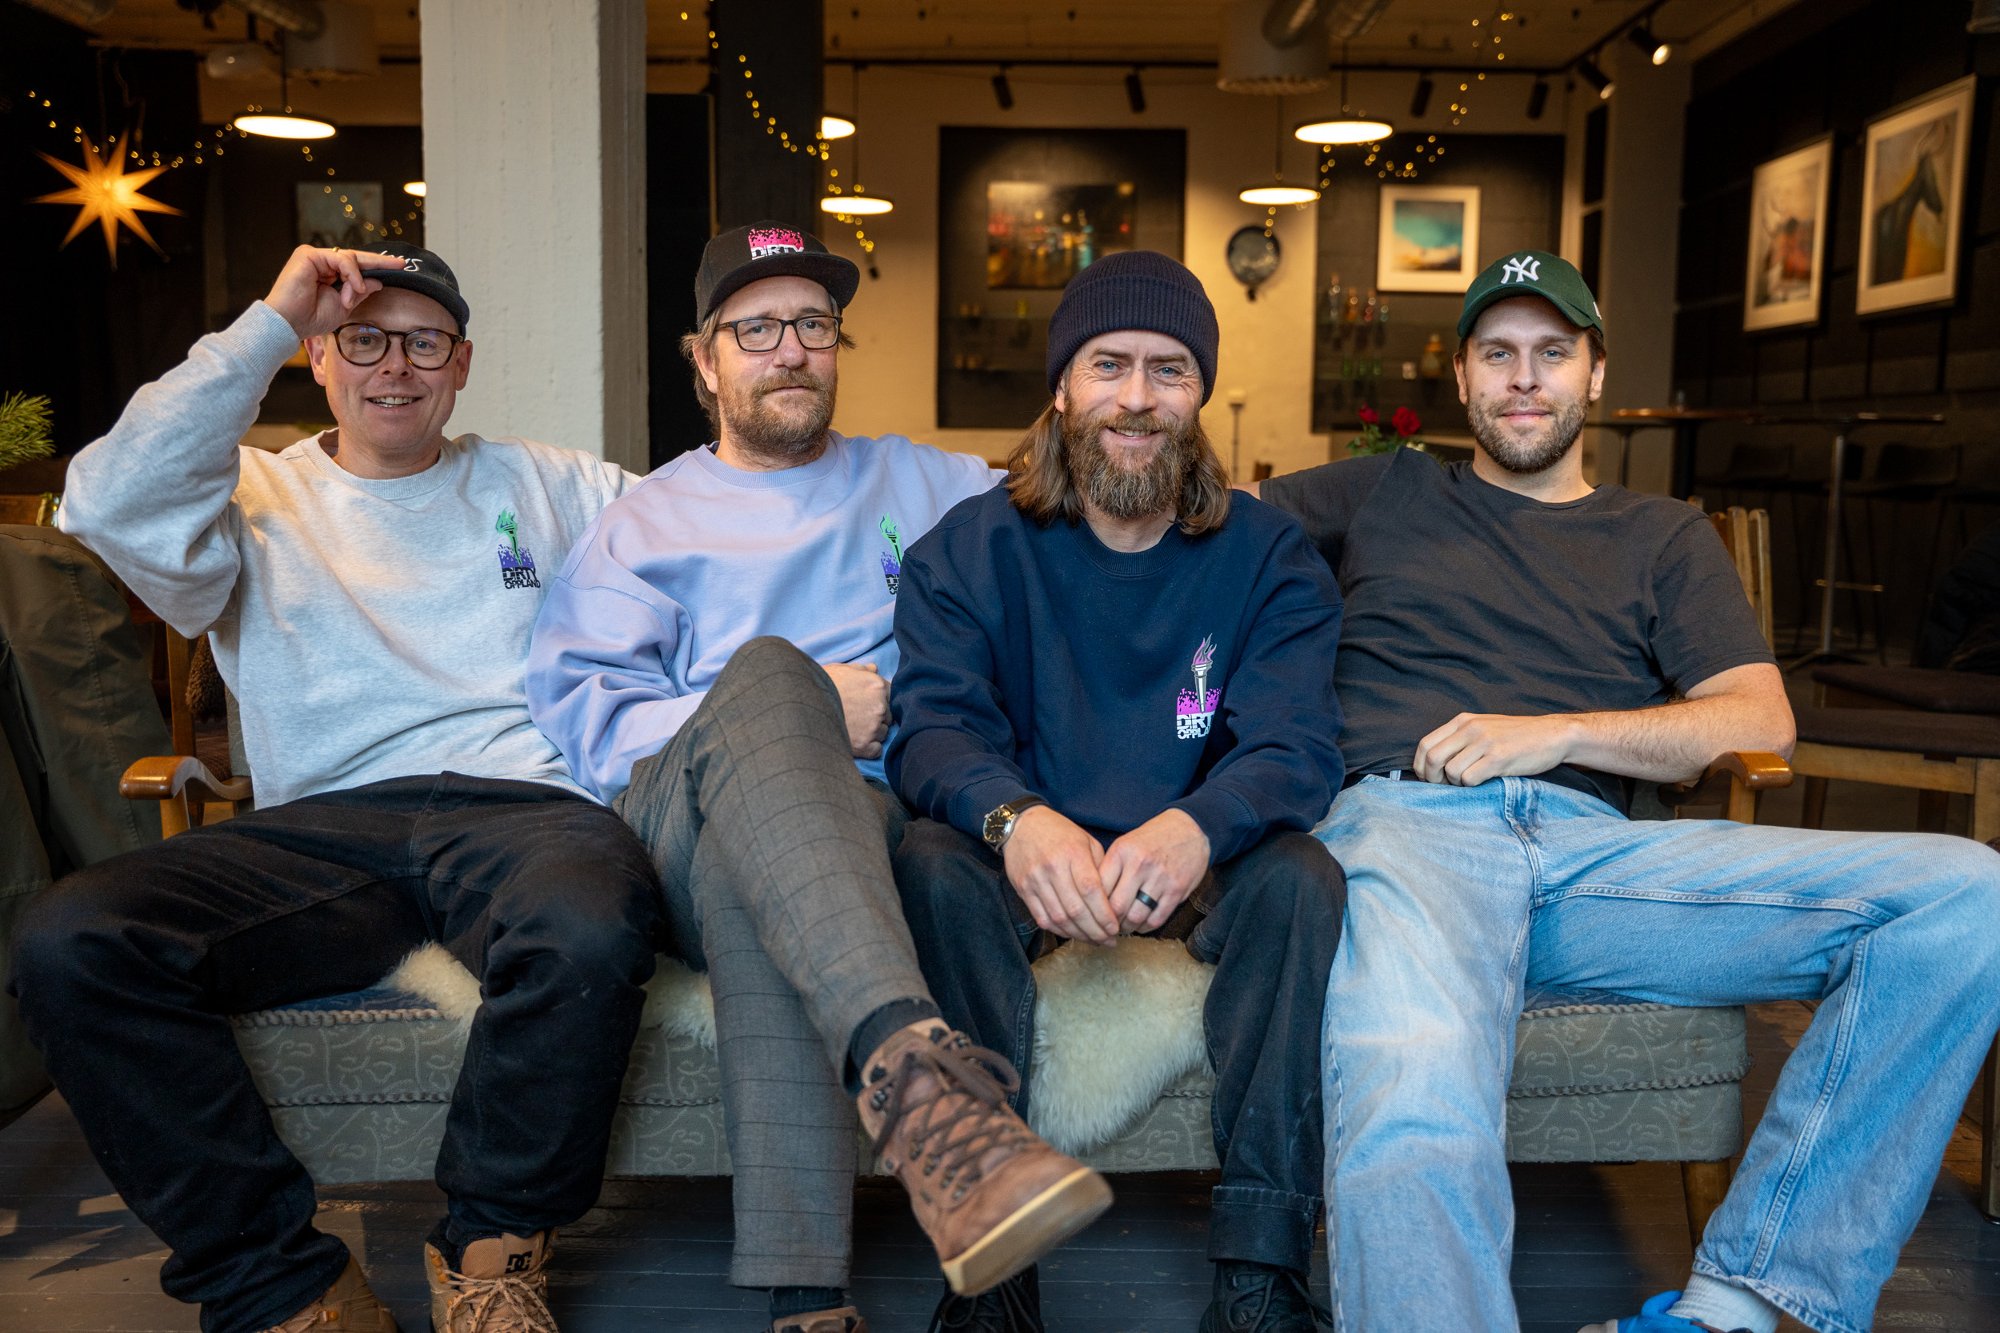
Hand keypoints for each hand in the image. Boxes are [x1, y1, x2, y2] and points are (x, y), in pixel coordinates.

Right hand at [262, 244, 406, 339]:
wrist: (289, 324)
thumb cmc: (311, 319)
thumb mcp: (344, 306)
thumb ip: (359, 291)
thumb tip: (377, 281)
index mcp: (329, 275)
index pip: (357, 268)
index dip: (377, 268)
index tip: (398, 268)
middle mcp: (322, 264)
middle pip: (356, 259)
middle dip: (379, 262)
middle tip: (401, 263)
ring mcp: (315, 257)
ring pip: (350, 259)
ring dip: (356, 280)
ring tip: (349, 299)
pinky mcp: (308, 254)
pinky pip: (341, 258)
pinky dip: (351, 273)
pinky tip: (352, 287)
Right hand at [821, 661, 888, 758]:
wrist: (801, 706)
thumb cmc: (820, 684)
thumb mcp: (840, 670)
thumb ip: (860, 669)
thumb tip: (873, 668)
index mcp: (877, 686)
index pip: (891, 695)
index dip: (879, 699)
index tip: (867, 703)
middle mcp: (879, 706)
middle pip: (888, 715)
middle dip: (876, 716)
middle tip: (857, 717)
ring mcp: (873, 727)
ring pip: (883, 733)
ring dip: (872, 732)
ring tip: (853, 728)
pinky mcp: (864, 745)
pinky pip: (877, 750)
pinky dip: (868, 748)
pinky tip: (855, 741)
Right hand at [1001, 806, 1119, 944]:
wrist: (1022, 825)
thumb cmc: (1060, 832)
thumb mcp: (1086, 841)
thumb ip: (1100, 867)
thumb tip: (1112, 900)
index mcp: (1073, 854)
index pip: (1091, 891)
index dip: (1104, 914)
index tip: (1115, 928)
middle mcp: (1053, 868)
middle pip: (1076, 909)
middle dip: (1095, 931)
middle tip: (1109, 941)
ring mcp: (1035, 880)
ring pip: (1059, 918)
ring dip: (1079, 935)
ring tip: (1094, 941)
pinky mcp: (1023, 890)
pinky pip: (1042, 918)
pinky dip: (1059, 931)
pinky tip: (1073, 934)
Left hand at [1102, 809, 1211, 933]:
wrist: (1190, 828)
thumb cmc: (1153, 839)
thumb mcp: (1126, 844)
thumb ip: (1110, 868)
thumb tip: (1093, 898)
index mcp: (1122, 851)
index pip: (1099, 888)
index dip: (1093, 906)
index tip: (1093, 913)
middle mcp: (1139, 864)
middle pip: (1116, 907)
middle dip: (1109, 923)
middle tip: (1107, 926)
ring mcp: (1160, 878)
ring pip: (1135, 916)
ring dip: (1127, 928)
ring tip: (1123, 927)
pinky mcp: (1176, 890)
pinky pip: (1156, 919)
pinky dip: (1145, 927)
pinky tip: (1141, 924)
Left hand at [1413, 712, 1577, 785]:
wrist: (1554, 735)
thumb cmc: (1517, 736)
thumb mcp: (1484, 728)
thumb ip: (1461, 739)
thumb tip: (1434, 763)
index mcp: (1463, 721)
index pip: (1425, 744)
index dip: (1420, 766)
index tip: (1428, 779)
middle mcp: (1470, 728)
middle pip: (1432, 758)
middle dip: (1432, 779)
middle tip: (1444, 787)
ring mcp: (1485, 742)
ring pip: (1450, 771)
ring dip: (1455, 785)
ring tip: (1469, 783)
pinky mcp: (1499, 758)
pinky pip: (1470, 779)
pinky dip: (1471, 787)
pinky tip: (1483, 783)